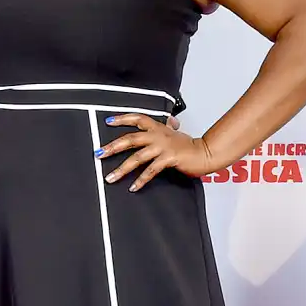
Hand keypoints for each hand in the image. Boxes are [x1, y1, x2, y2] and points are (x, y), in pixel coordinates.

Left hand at [96, 113, 214, 191]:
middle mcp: (158, 135)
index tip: (108, 121)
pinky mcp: (169, 159)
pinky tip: (133, 187)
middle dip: (112, 147)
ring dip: (121, 169)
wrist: (206, 153)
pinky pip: (151, 170)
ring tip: (110, 177)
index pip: (137, 118)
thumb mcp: (175, 133)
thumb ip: (167, 128)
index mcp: (158, 128)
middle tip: (99, 153)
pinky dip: (141, 180)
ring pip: (137, 157)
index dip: (122, 119)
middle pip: (130, 139)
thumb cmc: (189, 145)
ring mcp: (163, 147)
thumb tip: (168, 122)